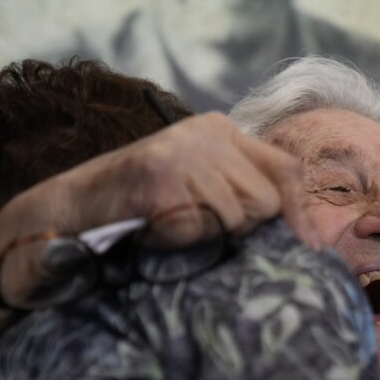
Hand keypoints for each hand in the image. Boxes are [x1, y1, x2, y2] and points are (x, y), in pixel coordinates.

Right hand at [0, 111, 319, 250]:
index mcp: (219, 129)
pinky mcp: (161, 177)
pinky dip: (184, 242)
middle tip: (202, 231)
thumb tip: (310, 237)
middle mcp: (205, 132)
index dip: (297, 214)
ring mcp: (182, 152)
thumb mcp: (199, 188)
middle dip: (244, 229)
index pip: (286, 170)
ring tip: (173, 228)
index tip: (307, 250)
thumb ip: (244, 193)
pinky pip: (204, 228)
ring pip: (239, 217)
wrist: (69, 212)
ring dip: (211, 237)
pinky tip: (157, 231)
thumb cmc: (141, 211)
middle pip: (267, 200)